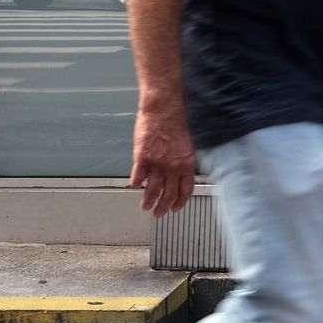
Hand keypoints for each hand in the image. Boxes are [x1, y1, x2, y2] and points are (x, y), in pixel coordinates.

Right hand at [130, 102, 196, 216]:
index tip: (175, 208)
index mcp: (186, 163)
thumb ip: (184, 161)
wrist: (164, 109)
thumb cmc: (176, 122)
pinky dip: (136, 183)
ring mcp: (156, 164)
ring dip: (148, 201)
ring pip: (152, 190)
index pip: (185, 190)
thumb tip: (182, 173)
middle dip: (163, 207)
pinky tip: (135, 186)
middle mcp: (172, 167)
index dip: (180, 202)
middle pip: (168, 194)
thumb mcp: (188, 144)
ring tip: (145, 206)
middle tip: (158, 213)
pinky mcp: (142, 158)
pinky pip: (137, 177)